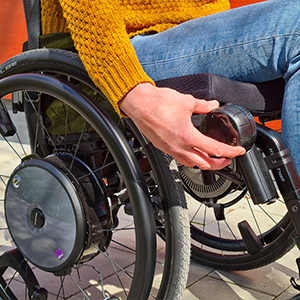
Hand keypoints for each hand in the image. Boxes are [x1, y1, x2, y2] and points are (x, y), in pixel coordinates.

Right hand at [119, 83, 245, 169]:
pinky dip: (190, 159)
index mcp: (188, 136)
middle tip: (227, 159)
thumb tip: (213, 105)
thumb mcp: (187, 101)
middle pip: (204, 164)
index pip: (215, 149)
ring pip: (191, 164)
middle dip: (219, 164)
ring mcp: (169, 149)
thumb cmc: (157, 102)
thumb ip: (203, 105)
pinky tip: (192, 152)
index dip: (230, 152)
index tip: (238, 152)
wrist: (138, 103)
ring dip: (204, 163)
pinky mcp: (162, 147)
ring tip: (211, 158)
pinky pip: (180, 159)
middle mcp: (179, 146)